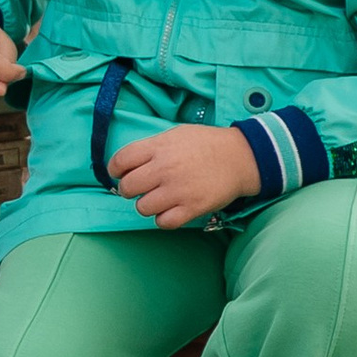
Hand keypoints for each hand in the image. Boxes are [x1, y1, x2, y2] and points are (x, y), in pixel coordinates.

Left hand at [108, 124, 260, 229]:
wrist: (240, 157)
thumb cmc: (206, 144)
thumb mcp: (175, 134)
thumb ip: (151, 148)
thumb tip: (128, 163)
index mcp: (158, 147)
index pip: (120, 161)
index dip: (116, 170)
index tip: (121, 173)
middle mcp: (164, 168)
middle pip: (127, 187)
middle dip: (129, 189)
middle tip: (141, 188)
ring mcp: (178, 190)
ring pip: (142, 208)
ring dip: (147, 205)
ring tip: (159, 199)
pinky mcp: (192, 208)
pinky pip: (163, 222)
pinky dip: (163, 219)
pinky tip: (170, 210)